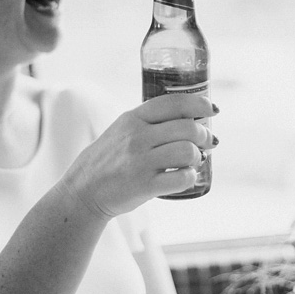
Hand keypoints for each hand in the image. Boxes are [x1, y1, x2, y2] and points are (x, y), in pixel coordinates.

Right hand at [61, 94, 217, 217]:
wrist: (83, 191)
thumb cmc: (108, 159)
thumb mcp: (121, 129)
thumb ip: (148, 120)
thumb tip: (188, 115)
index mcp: (133, 118)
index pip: (174, 103)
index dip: (199, 104)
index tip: (211, 110)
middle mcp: (137, 136)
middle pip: (188, 127)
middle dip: (205, 134)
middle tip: (208, 143)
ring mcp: (140, 162)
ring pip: (188, 151)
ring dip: (198, 156)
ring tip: (194, 161)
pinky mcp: (144, 186)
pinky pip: (181, 178)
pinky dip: (190, 177)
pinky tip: (185, 176)